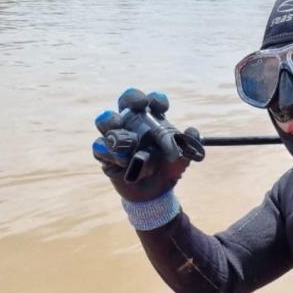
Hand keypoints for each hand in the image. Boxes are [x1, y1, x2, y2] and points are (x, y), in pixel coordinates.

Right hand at [92, 88, 194, 202]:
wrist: (156, 193)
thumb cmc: (167, 168)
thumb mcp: (182, 158)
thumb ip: (189, 145)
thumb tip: (192, 132)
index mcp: (150, 120)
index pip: (150, 101)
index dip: (155, 99)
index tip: (162, 107)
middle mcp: (131, 123)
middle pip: (124, 101)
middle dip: (131, 98)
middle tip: (139, 105)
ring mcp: (116, 138)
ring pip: (105, 121)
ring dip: (113, 124)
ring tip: (129, 138)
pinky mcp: (106, 155)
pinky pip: (99, 147)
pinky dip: (110, 152)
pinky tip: (123, 161)